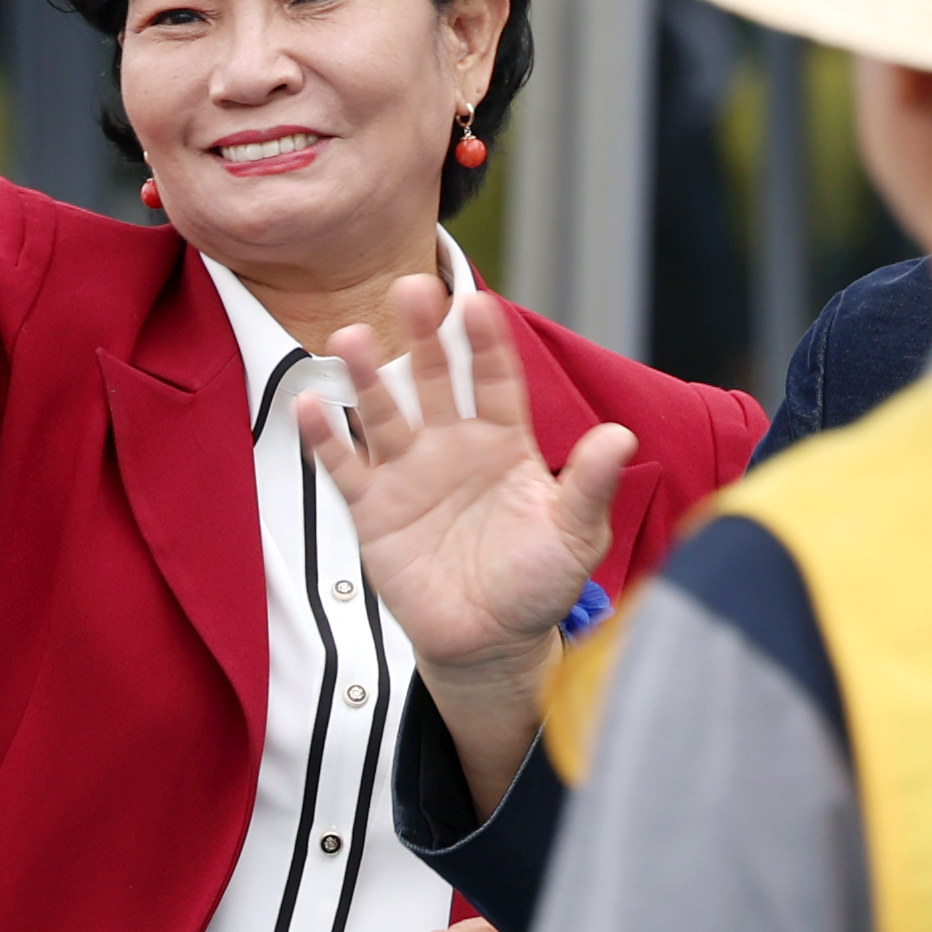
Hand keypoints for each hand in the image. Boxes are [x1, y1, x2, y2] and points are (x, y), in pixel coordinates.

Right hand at [299, 279, 632, 685]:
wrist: (490, 642)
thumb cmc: (537, 584)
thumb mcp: (575, 534)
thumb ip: (589, 484)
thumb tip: (621, 435)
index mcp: (504, 443)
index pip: (494, 380)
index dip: (484, 343)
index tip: (474, 304)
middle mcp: (452, 446)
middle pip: (433, 380)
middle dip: (422, 336)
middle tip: (411, 288)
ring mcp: (409, 474)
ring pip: (383, 413)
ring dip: (365, 376)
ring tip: (350, 337)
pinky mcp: (373, 510)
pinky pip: (346, 468)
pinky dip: (326, 439)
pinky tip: (311, 405)